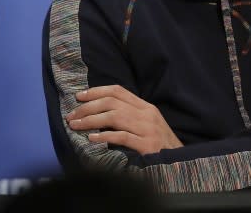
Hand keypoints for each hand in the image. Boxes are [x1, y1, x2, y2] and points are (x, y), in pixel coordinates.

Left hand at [66, 85, 182, 155]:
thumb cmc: (158, 143)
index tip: (79, 96)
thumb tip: (100, 110)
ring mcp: (148, 128)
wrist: (178, 160)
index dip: (96, 91)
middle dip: (88, 107)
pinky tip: (91, 138)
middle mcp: (147, 114)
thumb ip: (128, 115)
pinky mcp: (147, 144)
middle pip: (113, 102)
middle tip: (72, 115)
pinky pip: (122, 137)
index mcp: (145, 106)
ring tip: (76, 126)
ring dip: (91, 120)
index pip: (118, 91)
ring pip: (114, 117)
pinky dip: (105, 136)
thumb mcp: (146, 124)